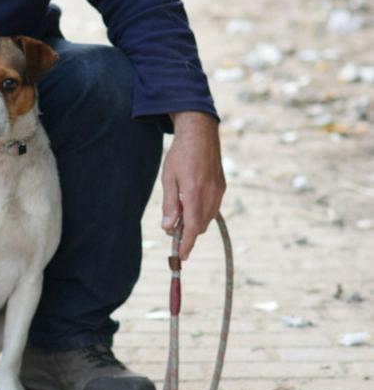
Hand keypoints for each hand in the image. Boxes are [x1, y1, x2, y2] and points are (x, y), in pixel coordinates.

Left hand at [161, 111, 225, 260]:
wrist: (200, 133)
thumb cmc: (180, 154)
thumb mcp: (168, 178)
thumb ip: (169, 204)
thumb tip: (168, 228)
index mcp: (195, 193)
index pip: (191, 228)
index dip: (186, 244)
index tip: (181, 256)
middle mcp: (210, 195)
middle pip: (200, 226)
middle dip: (187, 232)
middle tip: (172, 227)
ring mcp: (218, 191)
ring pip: (207, 218)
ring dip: (194, 222)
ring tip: (180, 211)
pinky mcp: (222, 187)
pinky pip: (213, 208)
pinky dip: (202, 212)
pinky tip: (191, 202)